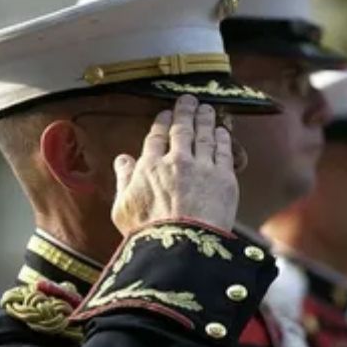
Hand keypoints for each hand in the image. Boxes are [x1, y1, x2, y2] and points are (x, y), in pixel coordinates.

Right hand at [111, 95, 237, 234]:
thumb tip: (122, 160)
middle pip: (181, 129)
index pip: (156, 137)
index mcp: (149, 166)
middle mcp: (176, 161)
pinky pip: (223, 151)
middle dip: (185, 112)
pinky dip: (222, 138)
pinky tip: (222, 131)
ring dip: (206, 119)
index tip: (166, 113)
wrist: (182, 246)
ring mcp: (202, 167)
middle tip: (189, 100)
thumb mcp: (123, 208)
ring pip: (204, 136)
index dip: (162, 123)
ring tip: (207, 109)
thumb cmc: (148, 233)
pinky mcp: (223, 177)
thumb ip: (123, 180)